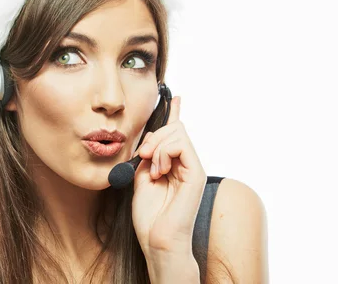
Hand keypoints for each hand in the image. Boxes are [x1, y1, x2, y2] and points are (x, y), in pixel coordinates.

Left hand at [132, 96, 206, 256]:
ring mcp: (194, 168)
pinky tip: (159, 171)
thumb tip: (149, 138)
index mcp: (174, 165)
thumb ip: (147, 157)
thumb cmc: (149, 216)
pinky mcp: (197, 173)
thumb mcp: (141, 178)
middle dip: (154, 135)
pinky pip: (181, 145)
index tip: (175, 97)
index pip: (177, 132)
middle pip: (174, 128)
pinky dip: (164, 153)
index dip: (175, 113)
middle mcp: (188, 164)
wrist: (157, 240)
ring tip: (151, 168)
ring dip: (157, 147)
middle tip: (142, 155)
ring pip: (177, 133)